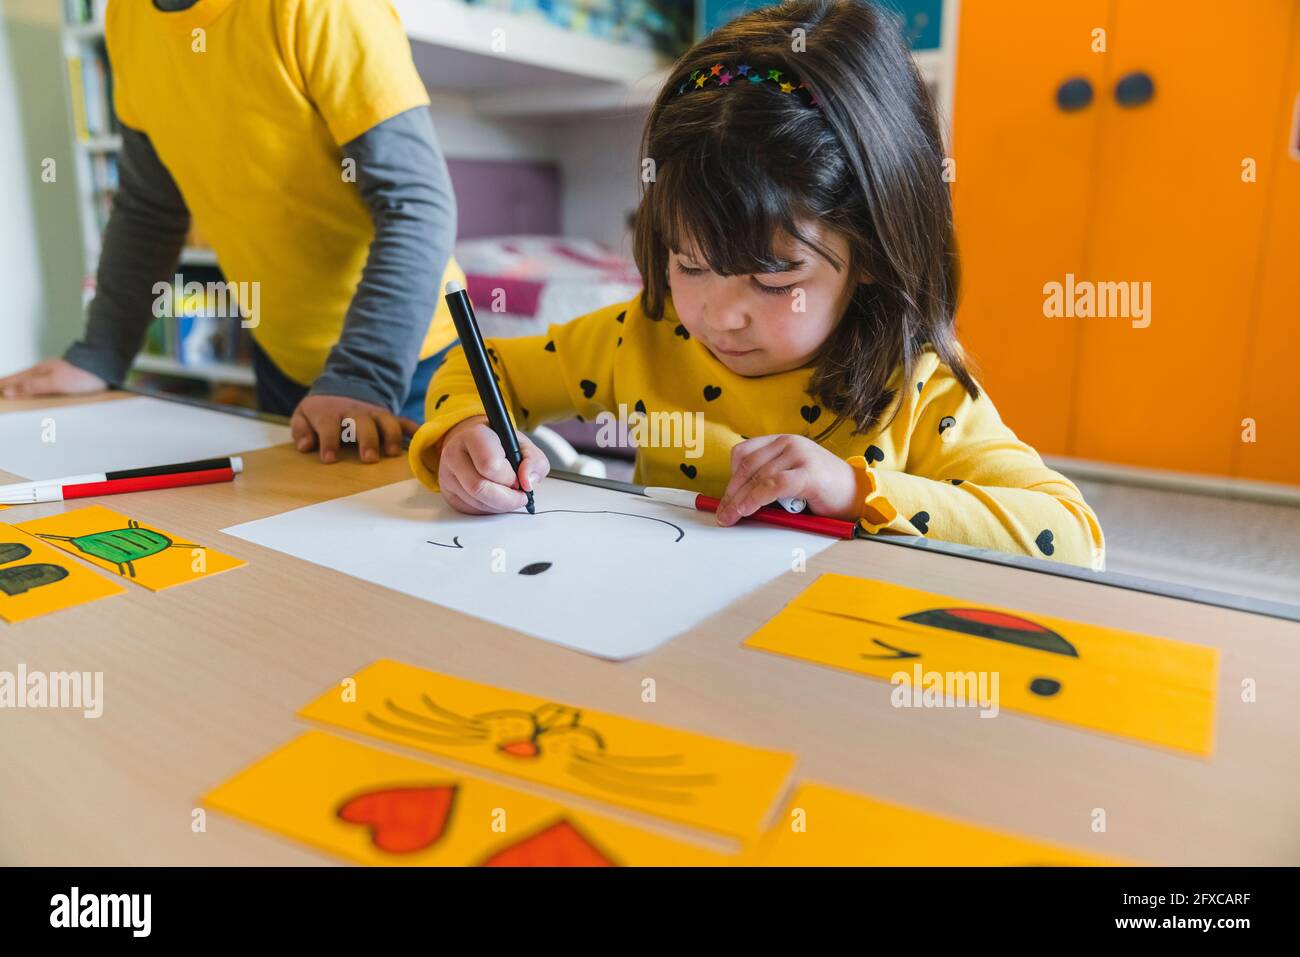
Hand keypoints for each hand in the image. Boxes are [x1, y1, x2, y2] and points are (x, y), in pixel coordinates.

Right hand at [0, 359, 106, 398]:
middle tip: (0, 388)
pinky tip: (38, 389)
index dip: (4, 384)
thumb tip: (9, 390)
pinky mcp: (66, 378)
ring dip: (22, 384)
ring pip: (33, 380)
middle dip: (10, 383)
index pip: (16, 379)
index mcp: (40, 371)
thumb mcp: (54, 383)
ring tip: (13, 389)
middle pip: (23, 378)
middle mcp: (46, 371)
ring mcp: (56, 373)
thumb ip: (32, 386)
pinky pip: (44, 383)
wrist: (105, 368)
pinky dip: (35, 386)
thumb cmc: (81, 375)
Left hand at [291, 393, 416, 463]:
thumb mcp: (303, 416)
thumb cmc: (320, 413)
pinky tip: (421, 440)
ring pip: (386, 421)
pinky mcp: (388, 416)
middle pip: (362, 423)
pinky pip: (404, 421)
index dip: (329, 441)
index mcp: (329, 412)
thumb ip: (301, 431)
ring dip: (391, 436)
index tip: (329, 459)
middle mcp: (354, 411)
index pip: (329, 425)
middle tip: (369, 459)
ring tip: (393, 454)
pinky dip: (414, 430)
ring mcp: (374, 413)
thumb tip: (305, 447)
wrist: (340, 390)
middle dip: (367, 440)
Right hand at [433, 415, 550, 513]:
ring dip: (499, 506)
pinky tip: (496, 498)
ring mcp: (447, 474)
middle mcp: (455, 453)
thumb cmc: (500, 444)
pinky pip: (470, 509)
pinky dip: (489, 509)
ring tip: (509, 495)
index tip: (519, 479)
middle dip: (506, 498)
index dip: (509, 478)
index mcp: (475, 435)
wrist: (475, 443)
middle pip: (479, 488)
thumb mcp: (524, 446)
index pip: (490, 464)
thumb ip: (534, 461)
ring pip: (475, 502)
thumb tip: (528, 482)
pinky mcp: (447, 492)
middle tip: (519, 495)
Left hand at [716, 434, 861, 524]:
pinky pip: (774, 485)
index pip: (744, 452)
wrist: (859, 494)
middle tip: (723, 514)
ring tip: (731, 517)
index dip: (730, 476)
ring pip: (758, 476)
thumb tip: (735, 500)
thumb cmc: (824, 490)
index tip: (726, 498)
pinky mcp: (809, 473)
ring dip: (740, 499)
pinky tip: (747, 509)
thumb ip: (768, 480)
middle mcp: (790, 443)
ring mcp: (800, 455)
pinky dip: (756, 498)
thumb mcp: (791, 477)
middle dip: (731, 493)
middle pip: (748, 466)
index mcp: (783, 441)